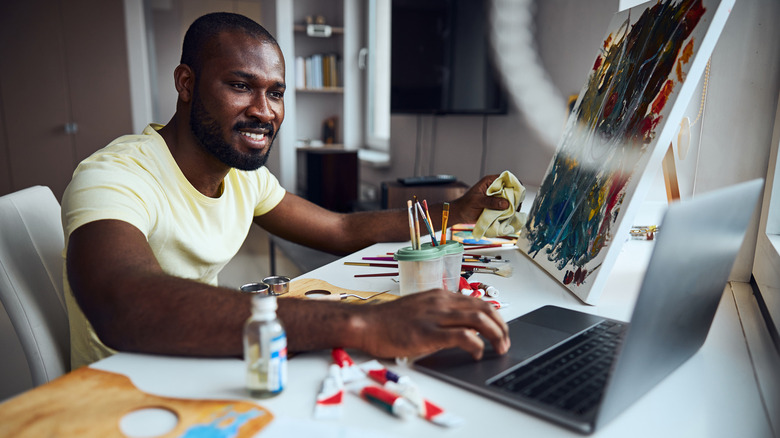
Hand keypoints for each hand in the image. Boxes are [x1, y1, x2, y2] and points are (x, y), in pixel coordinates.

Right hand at [357, 289, 510, 359]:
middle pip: (484, 308)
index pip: (478, 301)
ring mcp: (436, 316)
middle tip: (506, 341)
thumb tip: (460, 326)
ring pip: (479, 320)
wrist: (367, 324)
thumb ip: (440, 314)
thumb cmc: (389, 321)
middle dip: (502, 326)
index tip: (501, 330)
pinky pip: (463, 336)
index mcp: (440, 296)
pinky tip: (478, 353)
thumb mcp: (420, 310)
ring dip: (496, 335)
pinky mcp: (429, 332)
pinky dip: (477, 345)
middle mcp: (442, 302)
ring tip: (500, 348)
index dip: (495, 316)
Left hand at [450, 174, 510, 223]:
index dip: (514, 184)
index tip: (518, 193)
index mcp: (490, 181)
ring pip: (510, 199)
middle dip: (515, 197)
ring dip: (513, 206)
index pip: (506, 178)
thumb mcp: (477, 202)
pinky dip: (509, 212)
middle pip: (511, 189)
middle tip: (516, 206)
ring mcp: (497, 198)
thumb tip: (506, 203)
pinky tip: (510, 216)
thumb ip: (491, 202)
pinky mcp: (497, 206)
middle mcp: (495, 188)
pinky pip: (507, 208)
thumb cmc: (465, 205)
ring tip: (513, 213)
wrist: (460, 214)